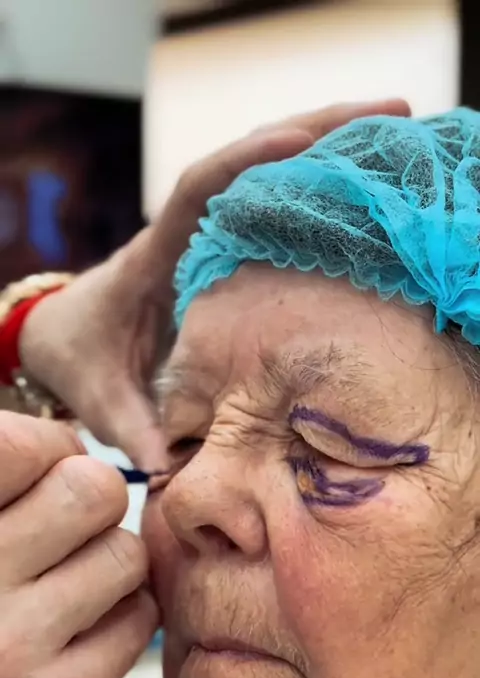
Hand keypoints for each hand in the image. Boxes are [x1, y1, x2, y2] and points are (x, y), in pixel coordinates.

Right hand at [0, 412, 157, 677]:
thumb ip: (8, 488)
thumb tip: (75, 446)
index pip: (20, 446)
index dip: (50, 448)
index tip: (47, 470)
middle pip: (93, 489)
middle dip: (92, 503)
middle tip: (66, 534)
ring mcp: (7, 648)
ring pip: (124, 553)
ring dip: (108, 566)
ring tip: (67, 592)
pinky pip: (139, 617)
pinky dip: (120, 620)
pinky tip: (79, 638)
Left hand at [20, 99, 409, 469]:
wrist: (65, 337)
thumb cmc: (81, 358)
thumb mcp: (102, 399)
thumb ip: (134, 430)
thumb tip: (176, 472)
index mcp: (154, 256)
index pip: (197, 190)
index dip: (248, 161)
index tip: (302, 140)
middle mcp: (187, 234)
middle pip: (249, 161)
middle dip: (315, 130)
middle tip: (391, 109)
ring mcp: (210, 238)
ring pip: (267, 175)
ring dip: (326, 147)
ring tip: (394, 130)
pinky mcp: (226, 252)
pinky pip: (273, 206)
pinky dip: (316, 186)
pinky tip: (364, 182)